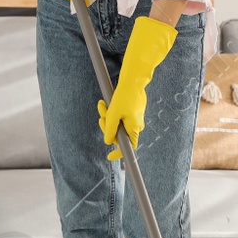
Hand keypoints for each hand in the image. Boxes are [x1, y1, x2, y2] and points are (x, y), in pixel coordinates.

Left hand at [98, 16, 177, 159]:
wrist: (133, 80)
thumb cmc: (124, 97)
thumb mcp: (113, 114)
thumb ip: (109, 130)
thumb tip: (108, 142)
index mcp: (134, 129)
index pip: (129, 147)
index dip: (119, 153)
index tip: (110, 157)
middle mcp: (136, 125)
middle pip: (118, 133)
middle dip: (107, 125)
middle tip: (101, 115)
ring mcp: (134, 118)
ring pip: (117, 122)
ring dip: (107, 115)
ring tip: (102, 104)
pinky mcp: (132, 111)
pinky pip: (120, 115)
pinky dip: (112, 111)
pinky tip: (106, 102)